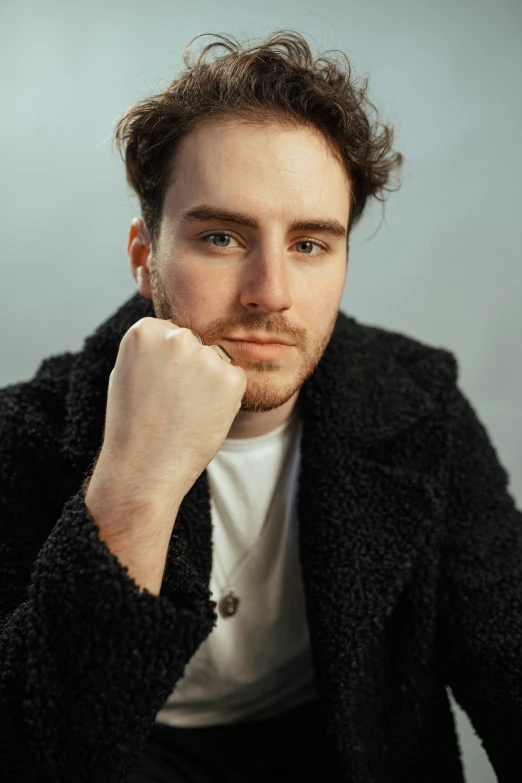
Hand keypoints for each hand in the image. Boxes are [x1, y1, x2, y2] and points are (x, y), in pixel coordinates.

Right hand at [88, 317, 246, 517]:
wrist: (143, 468)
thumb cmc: (132, 426)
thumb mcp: (128, 371)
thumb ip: (152, 348)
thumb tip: (178, 334)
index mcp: (145, 330)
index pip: (172, 333)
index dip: (169, 364)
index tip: (156, 387)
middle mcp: (177, 336)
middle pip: (197, 344)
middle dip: (192, 369)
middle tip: (172, 403)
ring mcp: (205, 356)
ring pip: (218, 361)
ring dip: (210, 383)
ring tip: (185, 413)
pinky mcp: (230, 378)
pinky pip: (235, 380)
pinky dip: (226, 398)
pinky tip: (202, 417)